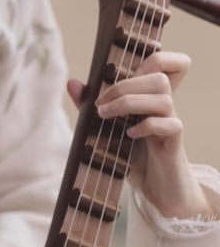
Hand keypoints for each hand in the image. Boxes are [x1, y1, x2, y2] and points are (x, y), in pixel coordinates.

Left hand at [67, 51, 214, 218]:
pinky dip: (147, 126)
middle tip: (100, 105)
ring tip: (106, 117)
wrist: (155, 189)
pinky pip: (171, 124)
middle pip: (158, 77)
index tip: (126, 73)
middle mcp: (164, 105)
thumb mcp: (106, 126)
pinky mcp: (174, 143)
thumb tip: (72, 82)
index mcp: (150, 96)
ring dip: (128, 103)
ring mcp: (172, 123)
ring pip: (163, 97)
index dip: (158, 57)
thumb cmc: (132, 153)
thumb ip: (90, 105)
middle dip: (124, 86)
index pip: (169, 63)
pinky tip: (129, 135)